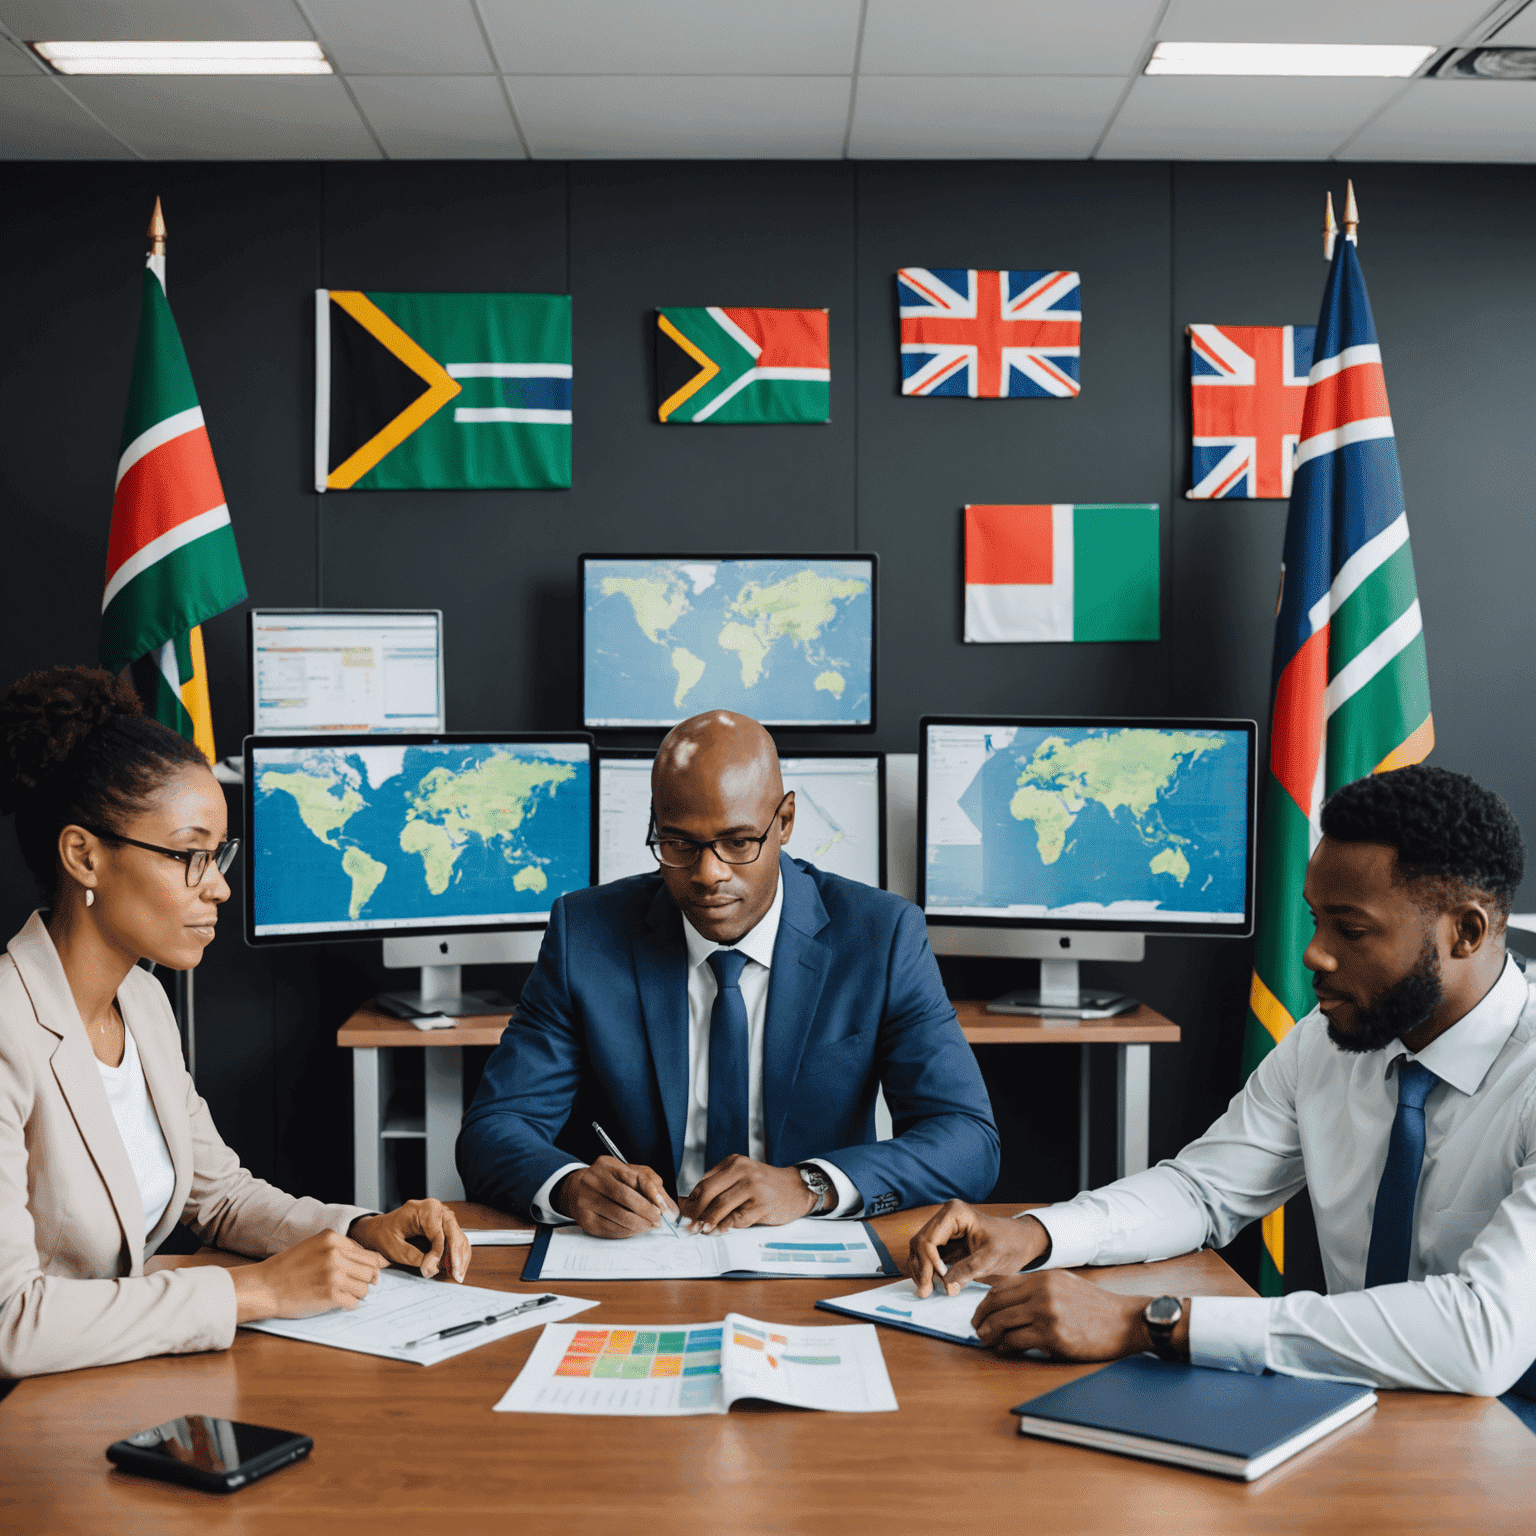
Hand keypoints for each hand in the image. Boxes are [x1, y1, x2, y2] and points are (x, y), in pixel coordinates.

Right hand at [230, 1229, 384, 1322]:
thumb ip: (341, 1248)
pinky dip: (348, 1305)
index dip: (371, 1265)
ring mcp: (334, 1275)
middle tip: (354, 1286)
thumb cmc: (288, 1268)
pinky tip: (336, 1302)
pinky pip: (354, 1303)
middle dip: (366, 1280)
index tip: (369, 1273)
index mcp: (333, 1239)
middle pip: (371, 1270)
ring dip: (356, 1294)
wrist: (264, 1287)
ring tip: (342, 1293)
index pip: (368, 1253)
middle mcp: (336, 1255)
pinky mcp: (331, 1295)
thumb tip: (373, 1261)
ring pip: (365, 1288)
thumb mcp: (314, 1245)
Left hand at [349, 1199, 469, 1282]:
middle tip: (456, 1274)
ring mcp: (442, 1216)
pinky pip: (456, 1238)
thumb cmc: (383, 1234)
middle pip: (454, 1232)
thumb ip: (412, 1256)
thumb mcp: (393, 1246)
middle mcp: (437, 1209)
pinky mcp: (443, 1225)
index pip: (438, 1233)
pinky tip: (457, 1268)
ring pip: (459, 1236)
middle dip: (456, 1255)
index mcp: (423, 1209)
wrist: (379, 1229)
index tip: (429, 1270)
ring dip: (460, 1257)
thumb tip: (431, 1267)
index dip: (437, 1254)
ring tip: (458, 1275)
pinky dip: (458, 1254)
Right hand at [555, 1156, 678, 1238]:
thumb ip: (650, 1183)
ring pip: (618, 1217)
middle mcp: (593, 1180)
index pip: (634, 1177)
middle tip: (658, 1220)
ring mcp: (586, 1200)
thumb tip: (667, 1205)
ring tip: (649, 1226)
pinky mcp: (585, 1220)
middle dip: (646, 1212)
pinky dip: (627, 1232)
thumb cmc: (609, 1180)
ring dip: (639, 1225)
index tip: (663, 1206)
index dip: (652, 1193)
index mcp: (607, 1165)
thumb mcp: (629, 1172)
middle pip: (625, 1197)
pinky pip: (611, 1230)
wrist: (577, 1189)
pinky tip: (635, 1229)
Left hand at [678, 1154, 815, 1232]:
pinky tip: (720, 1230)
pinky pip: (737, 1219)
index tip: (684, 1213)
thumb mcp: (742, 1177)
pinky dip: (725, 1227)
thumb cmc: (767, 1185)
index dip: (691, 1201)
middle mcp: (743, 1171)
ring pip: (720, 1207)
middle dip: (695, 1213)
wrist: (797, 1189)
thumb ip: (720, 1187)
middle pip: (708, 1193)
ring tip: (702, 1230)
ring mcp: (753, 1187)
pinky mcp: (762, 1204)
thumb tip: (691, 1205)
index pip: (704, 1182)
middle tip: (689, 1225)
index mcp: (734, 1162)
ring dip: (708, 1222)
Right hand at [908, 1200, 1050, 1296]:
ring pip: (920, 1250)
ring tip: (926, 1290)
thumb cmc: (1011, 1243)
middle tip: (925, 1291)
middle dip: (921, 1268)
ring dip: (921, 1270)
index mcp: (954, 1213)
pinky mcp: (946, 1243)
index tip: (938, 1282)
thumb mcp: (992, 1257)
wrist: (1022, 1242)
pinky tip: (931, 1284)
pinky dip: (927, 1270)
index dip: (929, 1262)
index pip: (929, 1239)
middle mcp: (945, 1218)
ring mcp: (944, 1230)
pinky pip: (929, 1256)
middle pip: (920, 1243)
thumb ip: (969, 1270)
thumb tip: (947, 1287)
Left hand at [972, 1271, 1163, 1360]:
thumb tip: (1009, 1298)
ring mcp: (1047, 1313)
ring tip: (986, 1340)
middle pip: (996, 1302)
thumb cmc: (1095, 1307)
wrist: (1126, 1322)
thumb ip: (1038, 1288)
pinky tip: (1005, 1349)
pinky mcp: (1053, 1336)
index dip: (985, 1301)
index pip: (1001, 1286)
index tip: (980, 1312)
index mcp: (1043, 1278)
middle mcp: (1042, 1291)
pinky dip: (1005, 1346)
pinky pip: (1016, 1341)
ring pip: (1002, 1322)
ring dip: (988, 1333)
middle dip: (981, 1317)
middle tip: (977, 1329)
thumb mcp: (1065, 1285)